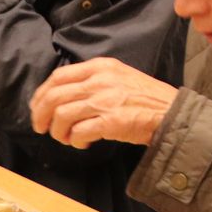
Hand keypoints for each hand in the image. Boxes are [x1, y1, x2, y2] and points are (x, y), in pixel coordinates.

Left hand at [30, 57, 177, 147]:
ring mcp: (105, 101)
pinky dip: (75, 141)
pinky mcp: (110, 121)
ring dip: (58, 132)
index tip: (38, 107)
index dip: (42, 94)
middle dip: (41, 116)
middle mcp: (100, 80)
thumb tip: (63, 95)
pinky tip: (83, 143)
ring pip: (61, 116)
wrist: (172, 113)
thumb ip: (94, 80)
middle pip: (54, 96)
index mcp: (102, 67)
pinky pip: (78, 132)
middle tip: (42, 128)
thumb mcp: (120, 77)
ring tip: (67, 138)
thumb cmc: (148, 99)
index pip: (58, 76)